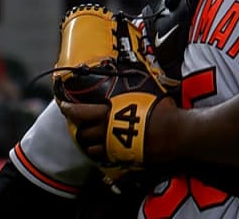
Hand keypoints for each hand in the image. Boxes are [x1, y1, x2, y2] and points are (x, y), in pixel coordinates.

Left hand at [60, 96, 176, 164]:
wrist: (175, 133)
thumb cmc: (162, 111)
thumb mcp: (146, 94)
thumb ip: (132, 92)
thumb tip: (133, 80)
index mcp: (108, 113)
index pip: (80, 111)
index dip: (68, 108)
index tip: (63, 105)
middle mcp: (106, 131)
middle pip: (82, 132)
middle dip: (79, 128)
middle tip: (80, 124)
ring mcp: (112, 146)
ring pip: (90, 148)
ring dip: (88, 143)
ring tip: (91, 139)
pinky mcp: (121, 158)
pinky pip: (104, 158)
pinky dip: (101, 154)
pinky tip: (105, 149)